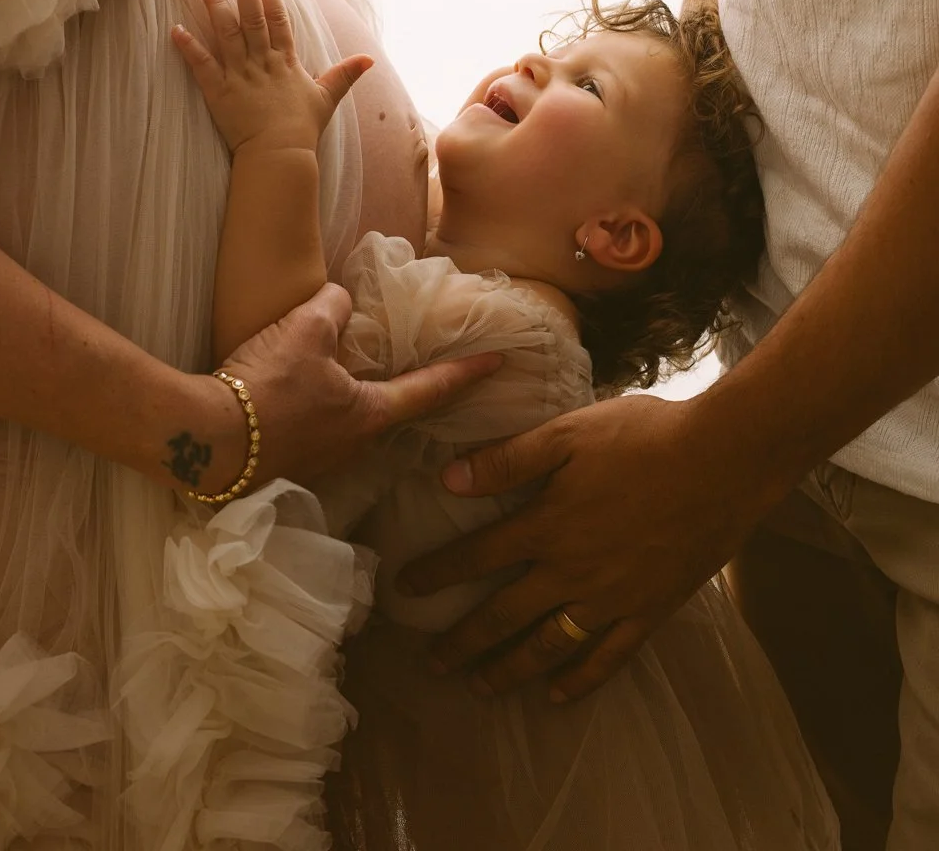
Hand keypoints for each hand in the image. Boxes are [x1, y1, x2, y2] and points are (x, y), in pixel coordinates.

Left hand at [173, 0, 372, 154]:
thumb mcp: (327, 98)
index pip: (279, 20)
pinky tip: (176, 29)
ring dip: (216, 9)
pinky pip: (202, 65)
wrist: (281, 154)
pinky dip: (189, 47)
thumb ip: (345, 74)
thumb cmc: (303, 129)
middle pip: (253, 19)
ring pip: (227, 35)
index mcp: (285, 62)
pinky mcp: (219, 92)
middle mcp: (262, 63)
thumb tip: (369, 59)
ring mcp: (240, 75)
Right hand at [195, 283, 503, 490]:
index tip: (498, 365)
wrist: (205, 440)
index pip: (431, 390)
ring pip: (348, 423)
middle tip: (416, 368)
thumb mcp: (304, 330)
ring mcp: (319, 464)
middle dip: (404, 391)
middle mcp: (354, 447)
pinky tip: (297, 399)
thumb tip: (339, 303)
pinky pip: (313, 433)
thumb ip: (332, 309)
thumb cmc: (266, 387)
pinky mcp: (285, 467)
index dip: (466, 374)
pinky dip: (317, 412)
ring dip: (353, 401)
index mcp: (370, 415)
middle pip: (389, 412)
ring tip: (344, 377)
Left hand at [396, 392, 776, 701]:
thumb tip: (447, 478)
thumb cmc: (643, 436)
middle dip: (463, 641)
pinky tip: (556, 696)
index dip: (438, 574)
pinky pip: (607, 658)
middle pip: (505, 616)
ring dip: (510, 669)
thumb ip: (508, 459)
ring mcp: (611, 598)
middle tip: (431, 664)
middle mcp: (571, 571)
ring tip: (481, 687)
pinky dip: (579, 680)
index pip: (477, 556)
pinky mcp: (649, 611)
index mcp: (547, 525)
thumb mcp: (568, 433)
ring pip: (549, 646)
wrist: (723, 460)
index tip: (405, 591)